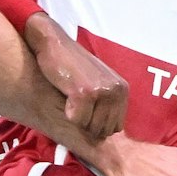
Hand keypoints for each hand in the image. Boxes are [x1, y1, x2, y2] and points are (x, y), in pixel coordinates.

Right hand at [25, 12, 126, 138]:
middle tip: (75, 106)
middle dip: (87, 124)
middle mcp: (116, 90)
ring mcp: (101, 92)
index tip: (85, 111)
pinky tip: (65, 96)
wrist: (54, 44)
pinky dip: (67, 113)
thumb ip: (107, 102)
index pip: (115, 126)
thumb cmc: (72, 64)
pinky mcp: (85, 93)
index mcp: (122, 89)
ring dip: (76, 119)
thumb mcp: (99, 81)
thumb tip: (108, 131)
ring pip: (90, 127)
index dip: (97, 124)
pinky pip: (77, 120)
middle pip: (103, 130)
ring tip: (71, 99)